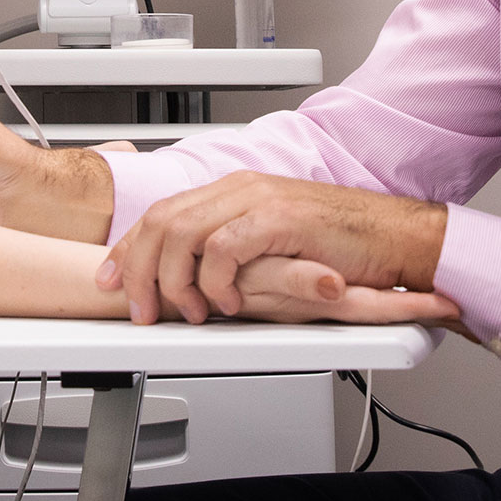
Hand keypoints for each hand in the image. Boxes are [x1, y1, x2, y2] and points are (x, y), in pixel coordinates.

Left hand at [100, 170, 447, 324]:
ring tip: (190, 312)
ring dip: (175, 282)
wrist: (391, 236)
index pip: (160, 214)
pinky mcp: (279, 218)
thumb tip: (186, 278)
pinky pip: (224, 249)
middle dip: (138, 271)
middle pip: (160, 223)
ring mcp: (258, 199)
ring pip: (182, 235)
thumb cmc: (337, 246)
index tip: (109, 281)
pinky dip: (216, 282)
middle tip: (144, 312)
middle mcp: (239, 188)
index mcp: (231, 191)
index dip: (127, 249)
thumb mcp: (268, 247)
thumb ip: (228, 252)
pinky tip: (231, 303)